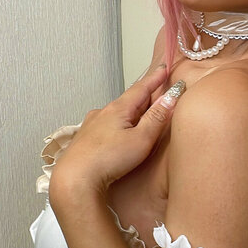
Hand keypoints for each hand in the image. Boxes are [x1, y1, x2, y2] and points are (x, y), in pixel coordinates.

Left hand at [49, 67, 185, 202]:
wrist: (75, 179)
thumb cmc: (109, 159)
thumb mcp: (142, 139)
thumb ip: (157, 117)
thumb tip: (172, 96)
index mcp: (118, 108)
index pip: (141, 88)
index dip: (155, 79)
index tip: (163, 68)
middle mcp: (102, 113)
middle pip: (128, 100)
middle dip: (144, 96)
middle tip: (157, 91)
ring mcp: (91, 126)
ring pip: (116, 113)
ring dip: (130, 112)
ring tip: (140, 114)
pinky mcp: (85, 140)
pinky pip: (106, 125)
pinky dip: (118, 124)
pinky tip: (118, 133)